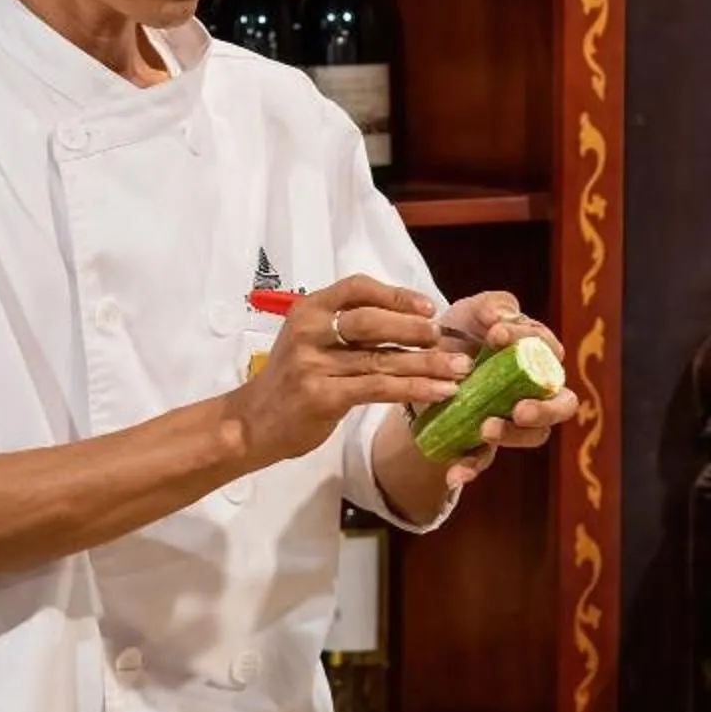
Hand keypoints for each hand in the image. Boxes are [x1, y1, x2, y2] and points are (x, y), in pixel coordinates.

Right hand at [227, 276, 474, 468]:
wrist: (251, 424)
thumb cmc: (289, 382)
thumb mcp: (309, 343)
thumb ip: (347, 330)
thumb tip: (411, 325)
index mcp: (308, 310)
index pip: (357, 287)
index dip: (396, 295)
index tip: (429, 307)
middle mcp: (309, 332)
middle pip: (372, 321)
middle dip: (416, 329)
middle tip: (448, 341)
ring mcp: (313, 365)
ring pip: (381, 359)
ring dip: (426, 364)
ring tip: (459, 370)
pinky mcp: (322, 397)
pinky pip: (378, 388)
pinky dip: (414, 389)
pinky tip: (439, 392)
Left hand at [426, 291, 580, 491]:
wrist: (420, 368)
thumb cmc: (457, 335)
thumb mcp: (469, 313)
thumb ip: (491, 306)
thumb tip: (501, 318)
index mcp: (537, 355)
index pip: (548, 350)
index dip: (528, 342)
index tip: (495, 336)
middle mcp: (536, 391)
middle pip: (562, 405)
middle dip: (545, 409)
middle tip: (520, 408)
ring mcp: (514, 421)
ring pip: (533, 435)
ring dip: (513, 435)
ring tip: (487, 429)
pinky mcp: (486, 444)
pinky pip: (485, 460)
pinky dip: (471, 466)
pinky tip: (455, 472)